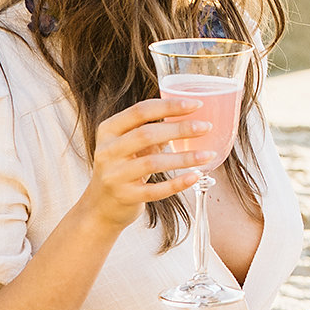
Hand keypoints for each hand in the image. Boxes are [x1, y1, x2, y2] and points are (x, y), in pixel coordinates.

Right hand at [81, 95, 210, 233]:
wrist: (101, 205)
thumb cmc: (123, 167)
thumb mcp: (129, 143)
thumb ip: (152, 129)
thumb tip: (191, 115)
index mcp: (108, 130)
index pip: (140, 111)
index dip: (169, 106)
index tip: (196, 104)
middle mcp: (107, 151)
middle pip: (146, 134)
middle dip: (180, 129)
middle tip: (206, 127)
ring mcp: (114, 175)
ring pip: (153, 163)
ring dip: (184, 158)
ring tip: (208, 155)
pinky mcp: (125, 196)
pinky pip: (155, 190)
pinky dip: (177, 183)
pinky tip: (195, 176)